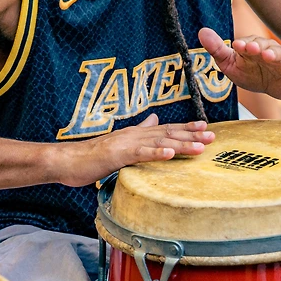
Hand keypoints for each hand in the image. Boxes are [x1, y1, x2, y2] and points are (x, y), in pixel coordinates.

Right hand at [56, 113, 214, 187]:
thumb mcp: (118, 144)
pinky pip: (140, 154)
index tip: (205, 127)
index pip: (165, 129)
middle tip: (212, 136)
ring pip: (159, 142)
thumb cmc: (92, 156)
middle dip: (191, 134)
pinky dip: (157, 153)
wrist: (68, 160)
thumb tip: (153, 119)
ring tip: (200, 146)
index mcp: (135, 134)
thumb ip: (138, 132)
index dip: (186, 128)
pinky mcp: (117, 155)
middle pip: (167, 133)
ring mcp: (126, 144)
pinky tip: (170, 153)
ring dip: (181, 144)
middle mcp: (134, 135)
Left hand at [198, 27, 280, 100]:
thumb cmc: (250, 72)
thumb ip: (217, 49)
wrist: (276, 86)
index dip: (242, 45)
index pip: (245, 44)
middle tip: (251, 48)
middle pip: (261, 46)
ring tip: (268, 57)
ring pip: (278, 55)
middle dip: (256, 47)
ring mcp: (280, 60)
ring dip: (273, 55)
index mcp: (249, 49)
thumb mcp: (231, 64)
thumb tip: (201, 31)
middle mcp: (265, 51)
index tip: (237, 45)